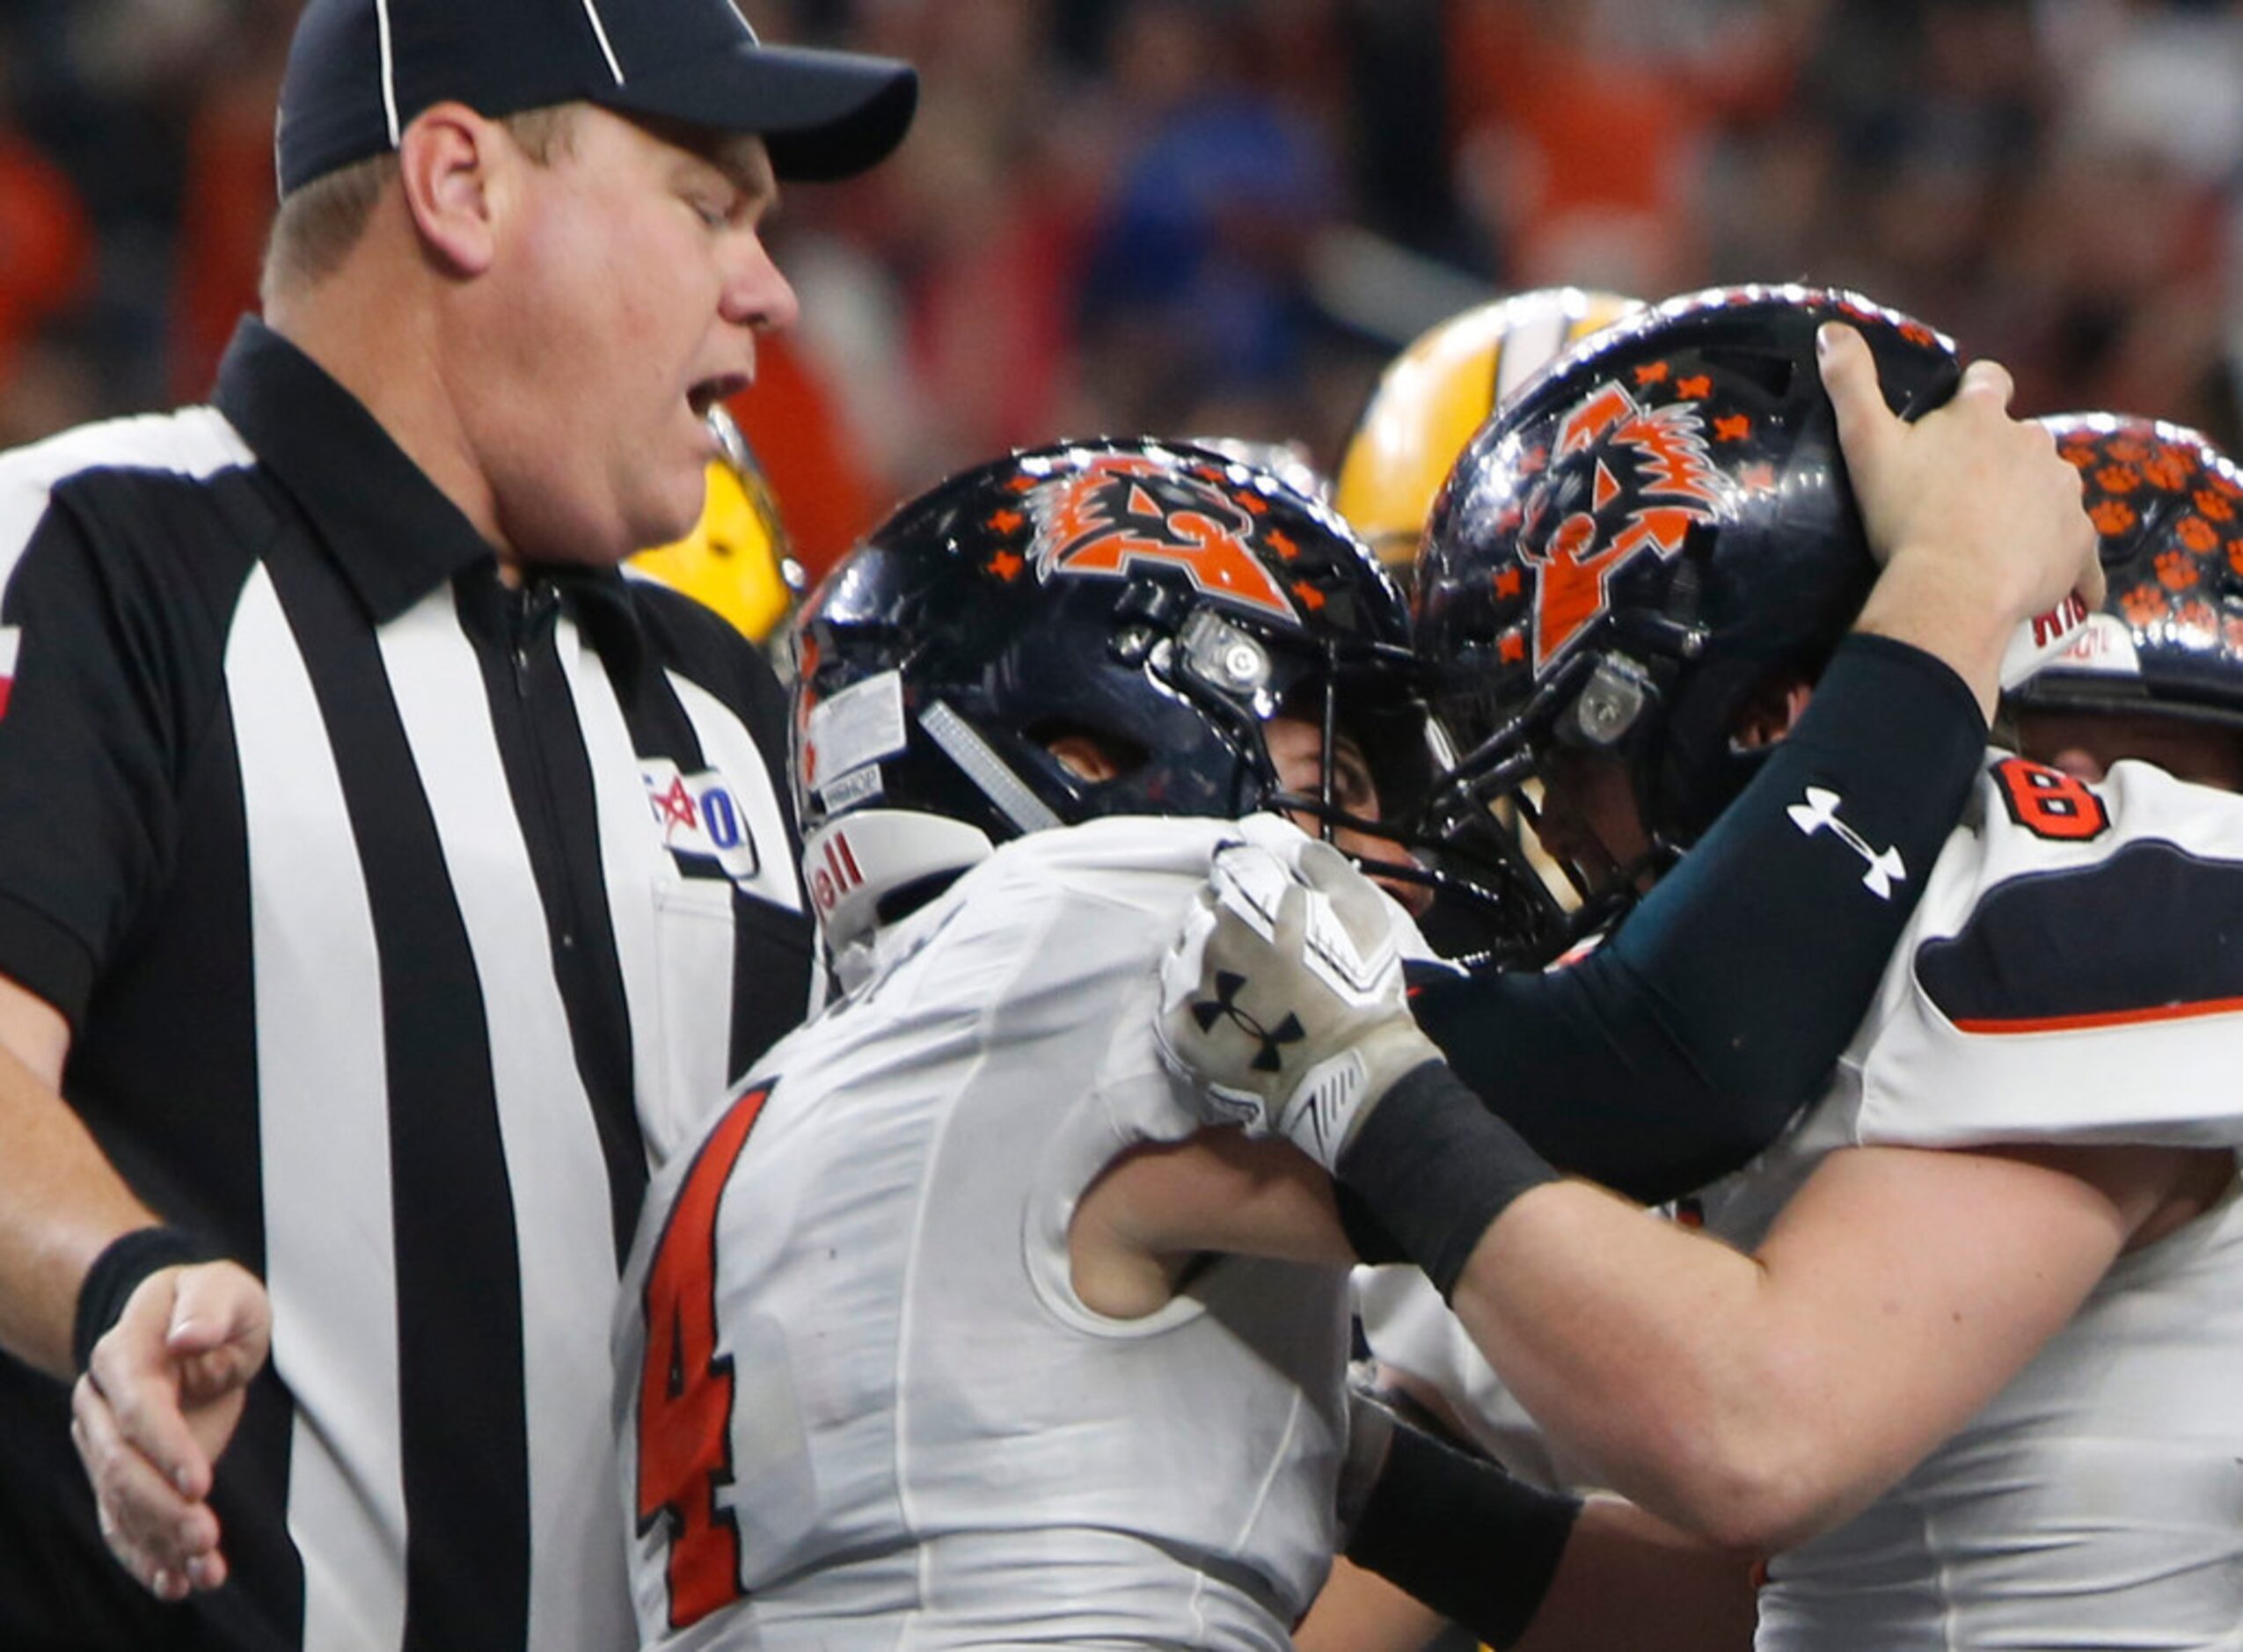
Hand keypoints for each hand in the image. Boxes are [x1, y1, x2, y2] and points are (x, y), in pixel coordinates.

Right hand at [70, 1260, 269, 1599]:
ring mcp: (105, 1444)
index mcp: (122, 1355)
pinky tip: (177, 1583)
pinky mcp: (123, 1474)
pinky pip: (124, 1520)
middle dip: (163, 1508)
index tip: (202, 1483)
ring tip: (203, 1574)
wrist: (186, 1325)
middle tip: (207, 1538)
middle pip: (121, 1467)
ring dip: (159, 1543)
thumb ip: (208, 1308)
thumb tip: (188, 1337)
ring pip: (121, 1504)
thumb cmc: (211, 1303)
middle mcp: (101, 1405)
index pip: (138, 1409)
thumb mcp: (223, 1289)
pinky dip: (147, 1555)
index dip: (167, 1447)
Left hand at [1155, 837, 1440, 1170]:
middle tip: (1261, 939)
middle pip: (1205, 905)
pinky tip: (1223, 1007)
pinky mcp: (1181, 1031)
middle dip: (1228, 912)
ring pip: (1184, 949)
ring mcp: (1191, 984)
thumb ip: (1314, 858)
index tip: (1271, 895)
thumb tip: (1278, 842)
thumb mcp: (1358, 903)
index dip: (1253, 875)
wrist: (1348, 1066)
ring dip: (1206, 952)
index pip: (1232, 863)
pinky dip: (1193, 997)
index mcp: (1247, 897)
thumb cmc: (1360, 982)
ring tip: (1241, 977)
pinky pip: (1175, 1000)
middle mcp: (1208, 934)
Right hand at [1822, 324, 2103, 713]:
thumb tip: (1830, 330)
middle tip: (1960, 501)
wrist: (1952, 589)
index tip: (1962, 414)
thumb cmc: (1906, 516)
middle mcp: (2033, 443)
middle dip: (1999, 463)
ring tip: (1995, 547)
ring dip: (2030, 508)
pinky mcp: (2079, 541)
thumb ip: (1850, 384)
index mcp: (1983, 417)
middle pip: (2021, 441)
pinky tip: (2057, 588)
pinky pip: (2080, 552)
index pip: (1990, 381)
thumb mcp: (1865, 445)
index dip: (1977, 393)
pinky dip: (2068, 564)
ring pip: (2049, 491)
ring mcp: (2062, 492)